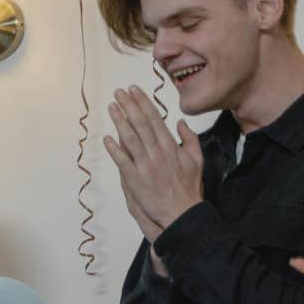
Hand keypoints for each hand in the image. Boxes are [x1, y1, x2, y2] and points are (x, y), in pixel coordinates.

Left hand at [103, 86, 204, 233]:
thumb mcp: (197, 160)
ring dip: (119, 121)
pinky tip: (107, 138)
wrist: (182, 212)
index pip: (154, 119)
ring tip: (111, 107)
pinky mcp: (135, 180)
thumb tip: (180, 122)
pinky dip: (114, 149)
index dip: (142, 103)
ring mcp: (145, 166)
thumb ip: (190, 139)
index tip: (134, 91)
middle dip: (129, 106)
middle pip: (140, 124)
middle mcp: (157, 153)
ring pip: (130, 139)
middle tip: (118, 93)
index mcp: (171, 146)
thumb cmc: (189, 187)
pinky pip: (122, 161)